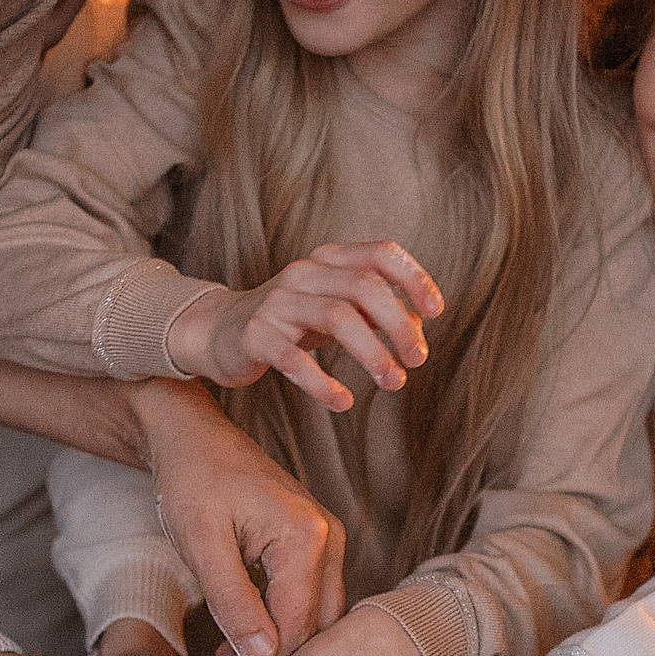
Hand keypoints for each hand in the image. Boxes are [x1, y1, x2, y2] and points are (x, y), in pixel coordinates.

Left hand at [132, 376, 344, 655]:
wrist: (192, 435)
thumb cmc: (190, 480)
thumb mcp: (201, 545)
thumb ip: (233, 603)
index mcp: (306, 539)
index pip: (296, 628)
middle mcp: (330, 540)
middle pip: (313, 629)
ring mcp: (328, 542)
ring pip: (315, 620)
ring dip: (277, 652)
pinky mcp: (316, 546)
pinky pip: (308, 601)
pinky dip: (280, 628)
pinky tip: (240, 645)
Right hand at [162, 241, 440, 411]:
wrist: (218, 332)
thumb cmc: (289, 321)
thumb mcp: (333, 308)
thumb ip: (373, 312)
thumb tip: (418, 327)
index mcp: (327, 260)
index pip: (380, 253)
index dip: (414, 278)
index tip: (436, 312)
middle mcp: (303, 273)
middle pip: (365, 287)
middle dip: (399, 325)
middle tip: (417, 360)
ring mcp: (276, 302)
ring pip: (337, 318)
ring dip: (373, 353)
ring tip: (394, 382)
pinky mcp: (255, 335)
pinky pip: (294, 360)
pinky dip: (323, 383)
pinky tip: (343, 402)